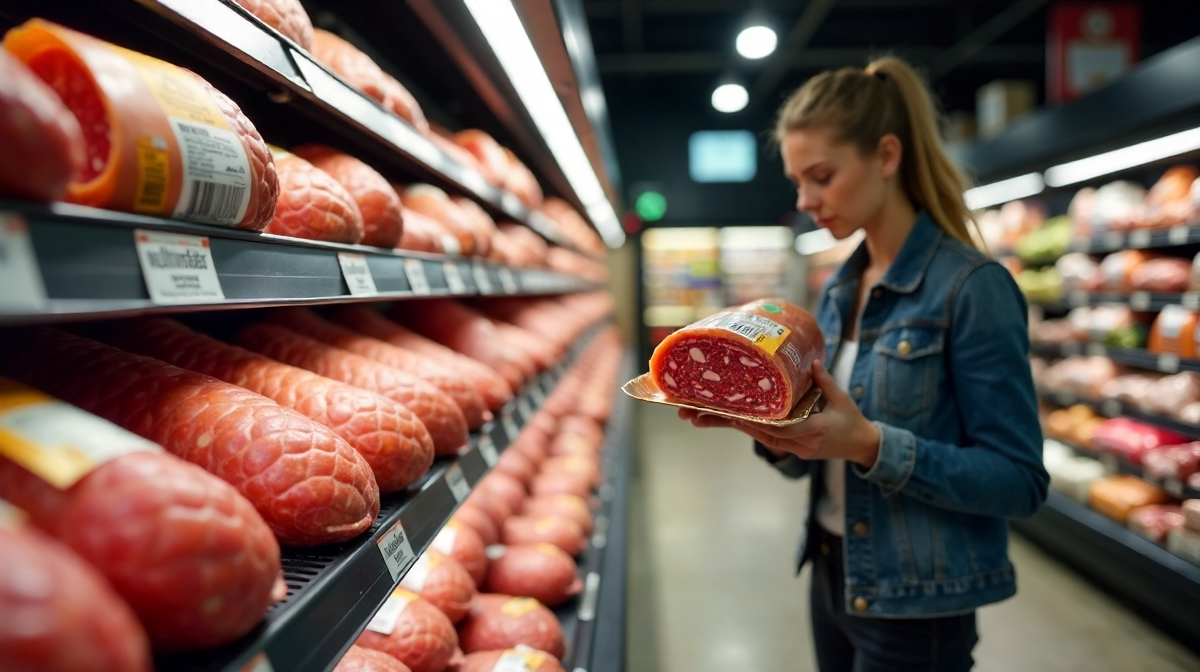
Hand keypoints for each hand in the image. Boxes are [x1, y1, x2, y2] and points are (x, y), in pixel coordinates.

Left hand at [678, 360, 881, 467]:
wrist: (862, 446)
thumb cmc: (853, 421)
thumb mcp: (841, 399)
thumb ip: (824, 382)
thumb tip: (810, 362)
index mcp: (812, 431)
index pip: (778, 427)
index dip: (752, 420)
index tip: (730, 412)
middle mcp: (799, 444)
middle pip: (758, 434)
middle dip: (728, 424)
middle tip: (697, 416)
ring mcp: (794, 448)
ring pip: (758, 438)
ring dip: (732, 427)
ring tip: (701, 418)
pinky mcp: (791, 448)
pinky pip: (765, 438)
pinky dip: (748, 428)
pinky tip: (728, 420)